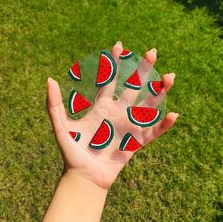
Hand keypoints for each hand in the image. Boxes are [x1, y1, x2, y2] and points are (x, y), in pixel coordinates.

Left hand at [47, 42, 177, 189]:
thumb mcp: (60, 126)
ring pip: (148, 105)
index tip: (118, 45)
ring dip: (159, 92)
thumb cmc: (72, 152)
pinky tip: (173, 114)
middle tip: (153, 52)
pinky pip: (153, 132)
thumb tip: (49, 79)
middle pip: (134, 87)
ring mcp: (128, 126)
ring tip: (170, 77)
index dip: (114, 63)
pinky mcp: (136, 142)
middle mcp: (118, 113)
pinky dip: (163, 125)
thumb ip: (54, 104)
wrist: (84, 176)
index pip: (110, 80)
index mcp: (102, 107)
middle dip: (143, 69)